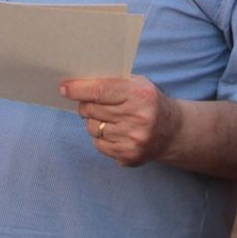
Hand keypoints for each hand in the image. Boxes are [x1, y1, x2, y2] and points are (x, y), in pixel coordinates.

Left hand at [60, 75, 180, 167]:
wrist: (172, 132)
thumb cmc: (148, 102)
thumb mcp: (137, 84)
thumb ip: (111, 82)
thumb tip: (76, 84)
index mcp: (140, 95)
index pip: (100, 91)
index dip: (78, 89)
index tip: (64, 88)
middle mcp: (138, 118)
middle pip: (92, 110)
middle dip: (86, 105)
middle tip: (91, 102)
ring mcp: (133, 139)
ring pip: (92, 128)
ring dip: (94, 122)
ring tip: (109, 118)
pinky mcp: (128, 155)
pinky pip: (98, 144)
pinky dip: (101, 137)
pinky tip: (115, 132)